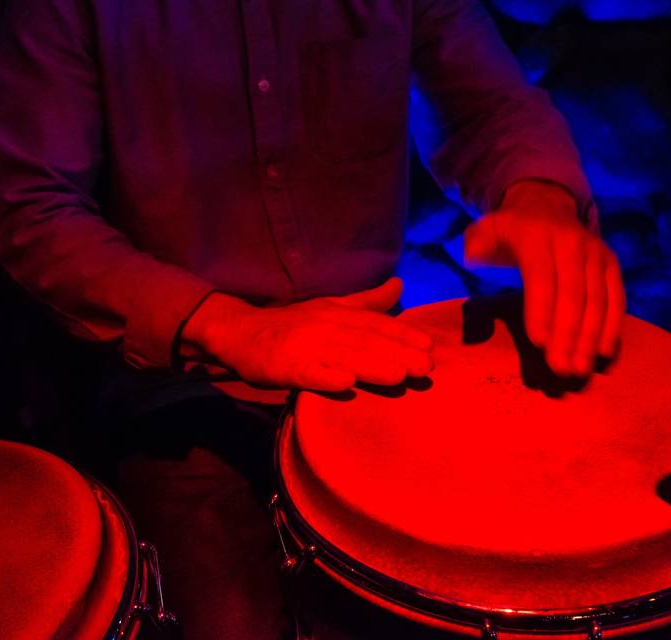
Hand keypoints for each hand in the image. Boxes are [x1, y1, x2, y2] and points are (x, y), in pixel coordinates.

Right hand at [181, 278, 433, 391]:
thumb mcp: (330, 307)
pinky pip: (306, 373)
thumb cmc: (292, 324)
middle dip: (396, 354)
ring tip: (398, 376)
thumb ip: (367, 302)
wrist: (240, 332)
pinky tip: (344, 385)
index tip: (430, 347)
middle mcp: (324, 328)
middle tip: (426, 367)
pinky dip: (324, 378)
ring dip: (370, 366)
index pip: (374, 325)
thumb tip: (399, 286)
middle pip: (364, 342)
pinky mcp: (283, 366)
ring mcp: (304, 348)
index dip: (402, 335)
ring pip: (341, 357)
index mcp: (337, 314)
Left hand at [464, 181, 625, 376]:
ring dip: (589, 338)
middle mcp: (572, 244)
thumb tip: (474, 259)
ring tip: (579, 369)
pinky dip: (611, 326)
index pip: (541, 279)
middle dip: (567, 335)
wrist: (546, 206)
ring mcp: (596, 253)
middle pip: (573, 295)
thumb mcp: (486, 229)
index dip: (541, 311)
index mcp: (537, 236)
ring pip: (597, 301)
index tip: (538, 344)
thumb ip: (477, 244)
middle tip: (560, 369)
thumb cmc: (509, 231)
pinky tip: (603, 352)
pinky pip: (616, 298)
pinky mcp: (611, 263)